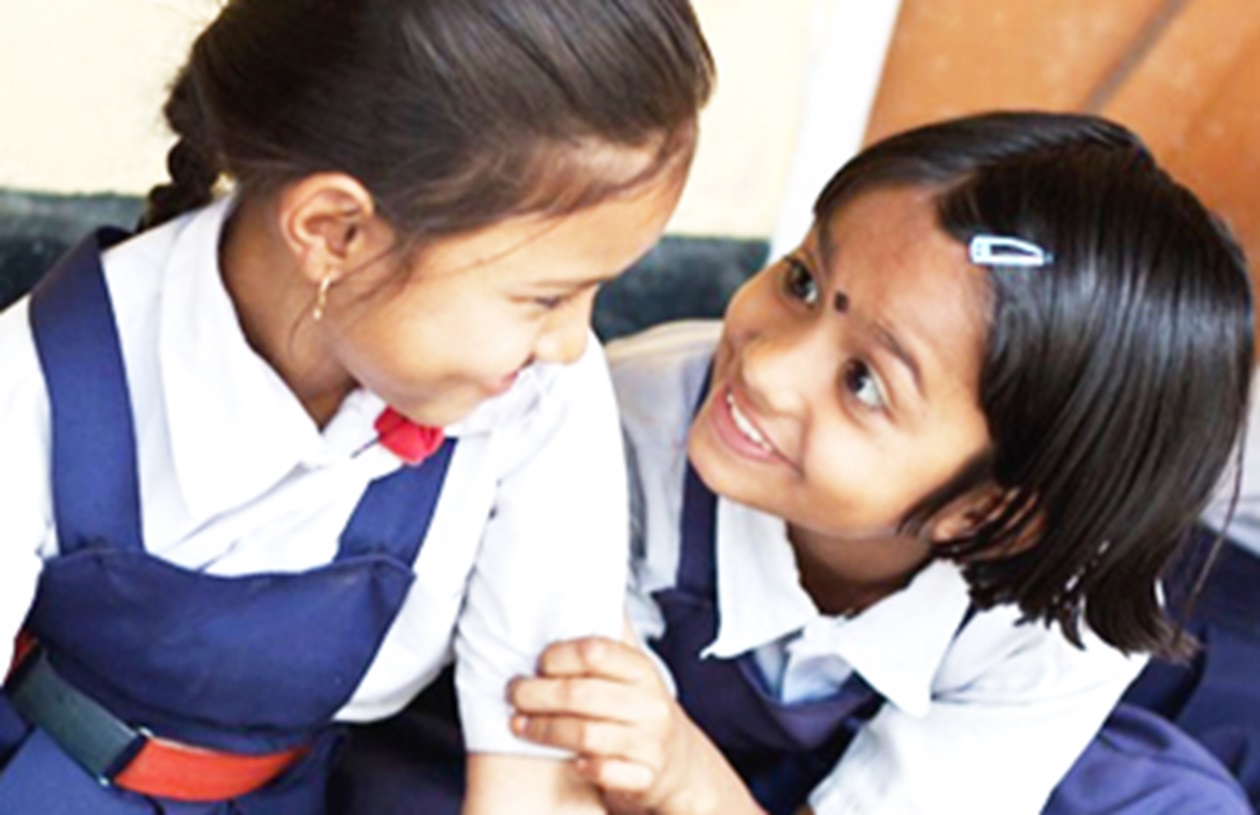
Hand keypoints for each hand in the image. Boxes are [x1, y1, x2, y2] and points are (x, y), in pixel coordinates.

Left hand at [508, 634, 765, 814]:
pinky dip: (585, 767)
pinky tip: (569, 761)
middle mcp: (648, 704)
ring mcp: (648, 742)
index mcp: (641, 670)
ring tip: (520, 725)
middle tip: (514, 693)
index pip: (595, 652)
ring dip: (544, 730)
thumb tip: (588, 578)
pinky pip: (607, 772)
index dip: (558, 656)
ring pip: (586, 736)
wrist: (677, 762)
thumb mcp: (632, 668)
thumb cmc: (640, 708)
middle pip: (581, 695)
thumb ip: (610, 632)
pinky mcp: (644, 778)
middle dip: (536, 695)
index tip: (538, 662)